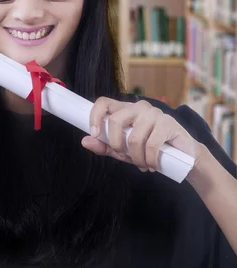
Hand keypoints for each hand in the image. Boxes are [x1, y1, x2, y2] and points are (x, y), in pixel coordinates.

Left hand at [81, 97, 202, 172]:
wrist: (183, 155)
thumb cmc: (149, 150)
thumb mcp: (124, 150)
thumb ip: (105, 146)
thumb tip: (85, 141)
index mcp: (125, 109)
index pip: (104, 102)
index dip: (95, 116)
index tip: (94, 134)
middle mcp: (138, 107)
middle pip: (115, 120)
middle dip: (116, 144)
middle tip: (124, 156)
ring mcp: (154, 113)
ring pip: (134, 137)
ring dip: (136, 158)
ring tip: (142, 164)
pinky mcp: (167, 123)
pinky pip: (151, 145)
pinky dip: (149, 160)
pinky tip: (152, 165)